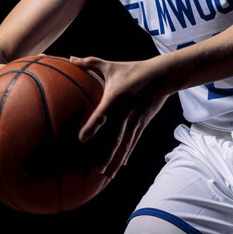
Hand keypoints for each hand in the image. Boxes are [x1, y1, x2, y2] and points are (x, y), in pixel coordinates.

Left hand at [69, 54, 171, 174]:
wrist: (161, 76)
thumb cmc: (132, 69)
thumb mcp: (110, 66)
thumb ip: (89, 63)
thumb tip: (70, 58)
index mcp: (115, 99)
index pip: (102, 115)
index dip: (92, 127)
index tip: (82, 139)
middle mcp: (125, 113)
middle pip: (115, 138)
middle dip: (106, 156)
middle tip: (96, 170)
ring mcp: (135, 120)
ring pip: (124, 145)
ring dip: (116, 160)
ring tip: (106, 175)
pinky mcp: (142, 124)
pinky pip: (132, 142)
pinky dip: (126, 154)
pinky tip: (120, 166)